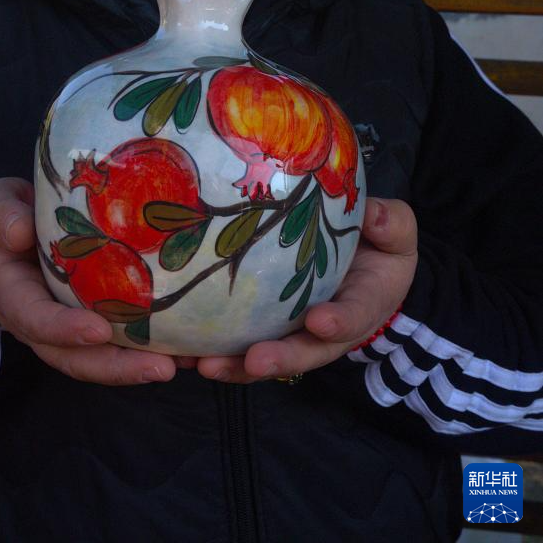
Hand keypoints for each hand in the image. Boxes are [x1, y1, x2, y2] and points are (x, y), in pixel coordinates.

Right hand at [0, 178, 178, 385]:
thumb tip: (20, 232)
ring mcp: (64, 325)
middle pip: (75, 357)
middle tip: (160, 368)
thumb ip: (1, 216)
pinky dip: (146, 349)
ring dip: (138, 366)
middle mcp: (38, 322)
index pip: (35, 319)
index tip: (98, 330)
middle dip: (117, 366)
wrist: (5, 229)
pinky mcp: (88, 318)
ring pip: (98, 357)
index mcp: (10, 295)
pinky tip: (183, 348)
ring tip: (180, 364)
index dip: (64, 330)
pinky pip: (115, 341)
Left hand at [196, 196, 417, 383]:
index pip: (354, 317)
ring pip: (268, 357)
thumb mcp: (396, 232)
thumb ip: (390, 224)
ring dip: (237, 366)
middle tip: (254, 361)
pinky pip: (242, 345)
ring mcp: (296, 332)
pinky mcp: (267, 327)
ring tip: (206, 365)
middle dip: (279, 358)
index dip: (338, 323)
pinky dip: (217, 352)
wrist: (365, 263)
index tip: (320, 321)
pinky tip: (186, 354)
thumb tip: (373, 217)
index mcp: (364, 305)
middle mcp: (328, 329)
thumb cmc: (381, 247)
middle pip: (305, 352)